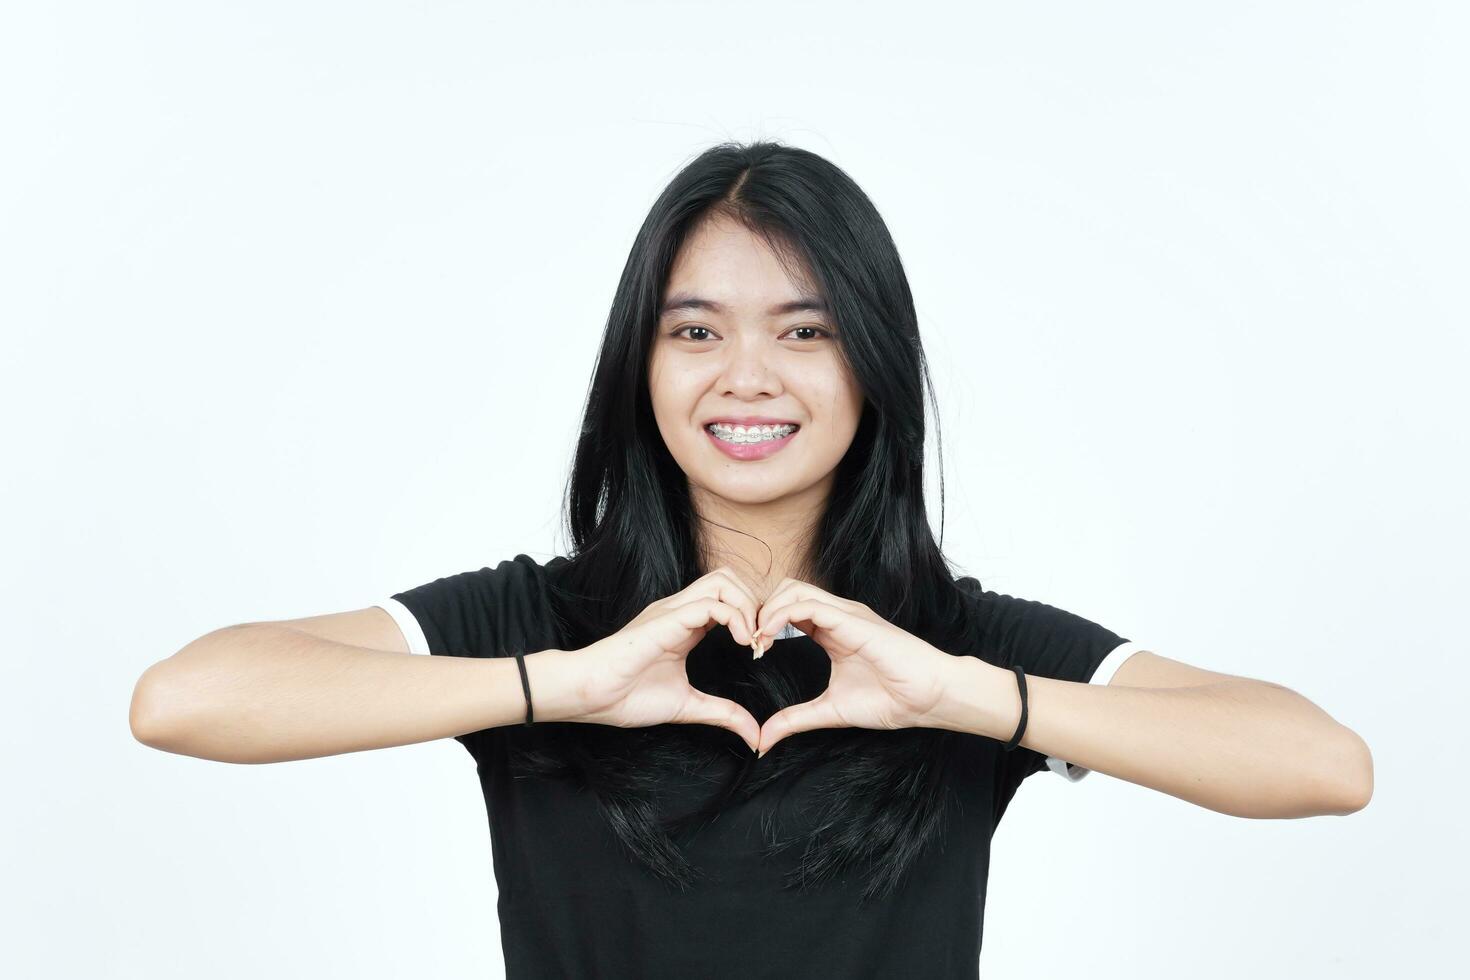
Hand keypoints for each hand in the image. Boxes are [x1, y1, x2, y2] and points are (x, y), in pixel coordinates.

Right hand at [568, 567, 764, 752]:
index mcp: (685, 624)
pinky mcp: (666, 620)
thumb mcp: (688, 706)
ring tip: (751, 640)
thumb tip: (754, 735)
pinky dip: (735, 617)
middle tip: (760, 640)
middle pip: (730, 578)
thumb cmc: (626, 696)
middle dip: (756, 603)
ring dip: (748, 606)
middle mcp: (680, 610)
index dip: (753, 617)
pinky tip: (741, 643)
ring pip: (723, 580)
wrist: (589, 695)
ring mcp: (672, 611)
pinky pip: (709, 603)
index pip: (729, 597)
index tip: (760, 650)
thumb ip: (722, 714)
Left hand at [753, 578, 964, 756]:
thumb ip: (796, 720)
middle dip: (760, 611)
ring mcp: (845, 613)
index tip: (754, 652)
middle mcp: (837, 614)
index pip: (787, 608)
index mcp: (831, 629)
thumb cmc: (892, 699)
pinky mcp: (852, 619)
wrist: (930, 697)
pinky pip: (808, 605)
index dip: (764, 624)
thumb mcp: (830, 711)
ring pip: (792, 589)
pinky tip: (770, 639)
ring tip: (758, 642)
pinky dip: (780, 616)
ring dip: (766, 612)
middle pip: (785, 590)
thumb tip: (765, 739)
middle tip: (751, 644)